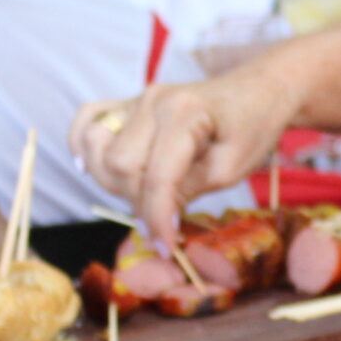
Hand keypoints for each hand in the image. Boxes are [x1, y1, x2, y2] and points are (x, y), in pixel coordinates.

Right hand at [70, 66, 296, 245]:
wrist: (257, 92)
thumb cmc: (251, 128)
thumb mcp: (230, 168)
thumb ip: (188, 190)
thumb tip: (156, 220)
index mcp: (184, 113)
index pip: (156, 176)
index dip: (158, 218)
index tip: (166, 249)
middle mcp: (153, 101)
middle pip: (119, 164)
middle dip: (139, 201)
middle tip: (166, 217)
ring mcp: (136, 99)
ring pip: (97, 148)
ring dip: (113, 180)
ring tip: (145, 193)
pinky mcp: (126, 102)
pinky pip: (87, 120)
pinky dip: (82, 146)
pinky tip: (92, 167)